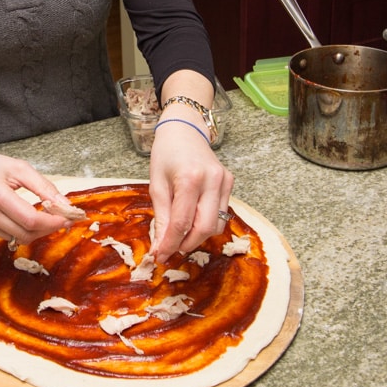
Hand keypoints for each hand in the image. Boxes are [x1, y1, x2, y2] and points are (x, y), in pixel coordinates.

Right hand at [0, 148, 73, 241]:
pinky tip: (25, 218)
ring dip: (37, 231)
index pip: (30, 219)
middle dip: (48, 228)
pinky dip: (22, 230)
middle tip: (62, 218)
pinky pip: (8, 236)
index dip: (52, 222)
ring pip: (18, 238)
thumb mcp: (19, 168)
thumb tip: (64, 205)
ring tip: (46, 217)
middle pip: (26, 232)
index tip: (68, 218)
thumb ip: (43, 187)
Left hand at [148, 120, 233, 262]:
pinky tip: (192, 219)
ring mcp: (224, 181)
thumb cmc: (166, 153)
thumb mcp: (156, 184)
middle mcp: (212, 180)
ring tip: (180, 233)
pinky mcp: (229, 182)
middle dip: (187, 244)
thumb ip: (161, 217)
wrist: (185, 129)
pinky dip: (206, 222)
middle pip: (205, 228)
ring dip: (198, 236)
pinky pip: (221, 213)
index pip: (182, 222)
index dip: (170, 244)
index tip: (160, 256)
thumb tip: (160, 248)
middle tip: (171, 249)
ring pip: (217, 224)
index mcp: (190, 178)